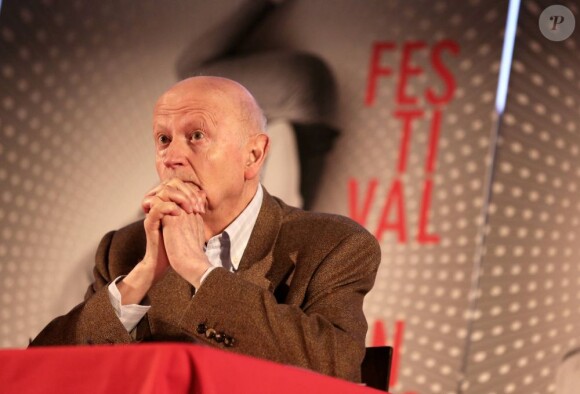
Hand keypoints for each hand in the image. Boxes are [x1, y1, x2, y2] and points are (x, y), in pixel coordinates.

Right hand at [118, 179, 207, 303]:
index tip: (200, 204)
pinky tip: (179, 213)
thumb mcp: (191, 221)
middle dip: (186, 192)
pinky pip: (156, 209)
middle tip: (195, 205)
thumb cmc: (183, 244)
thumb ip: (194, 206)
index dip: (190, 190)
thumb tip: (203, 193)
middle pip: (169, 184)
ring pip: (162, 192)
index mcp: (169, 204)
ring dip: (179, 197)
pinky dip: (168, 207)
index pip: (177, 185)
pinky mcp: (150, 224)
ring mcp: (154, 214)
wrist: (175, 263)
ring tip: (189, 208)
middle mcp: (160, 207)